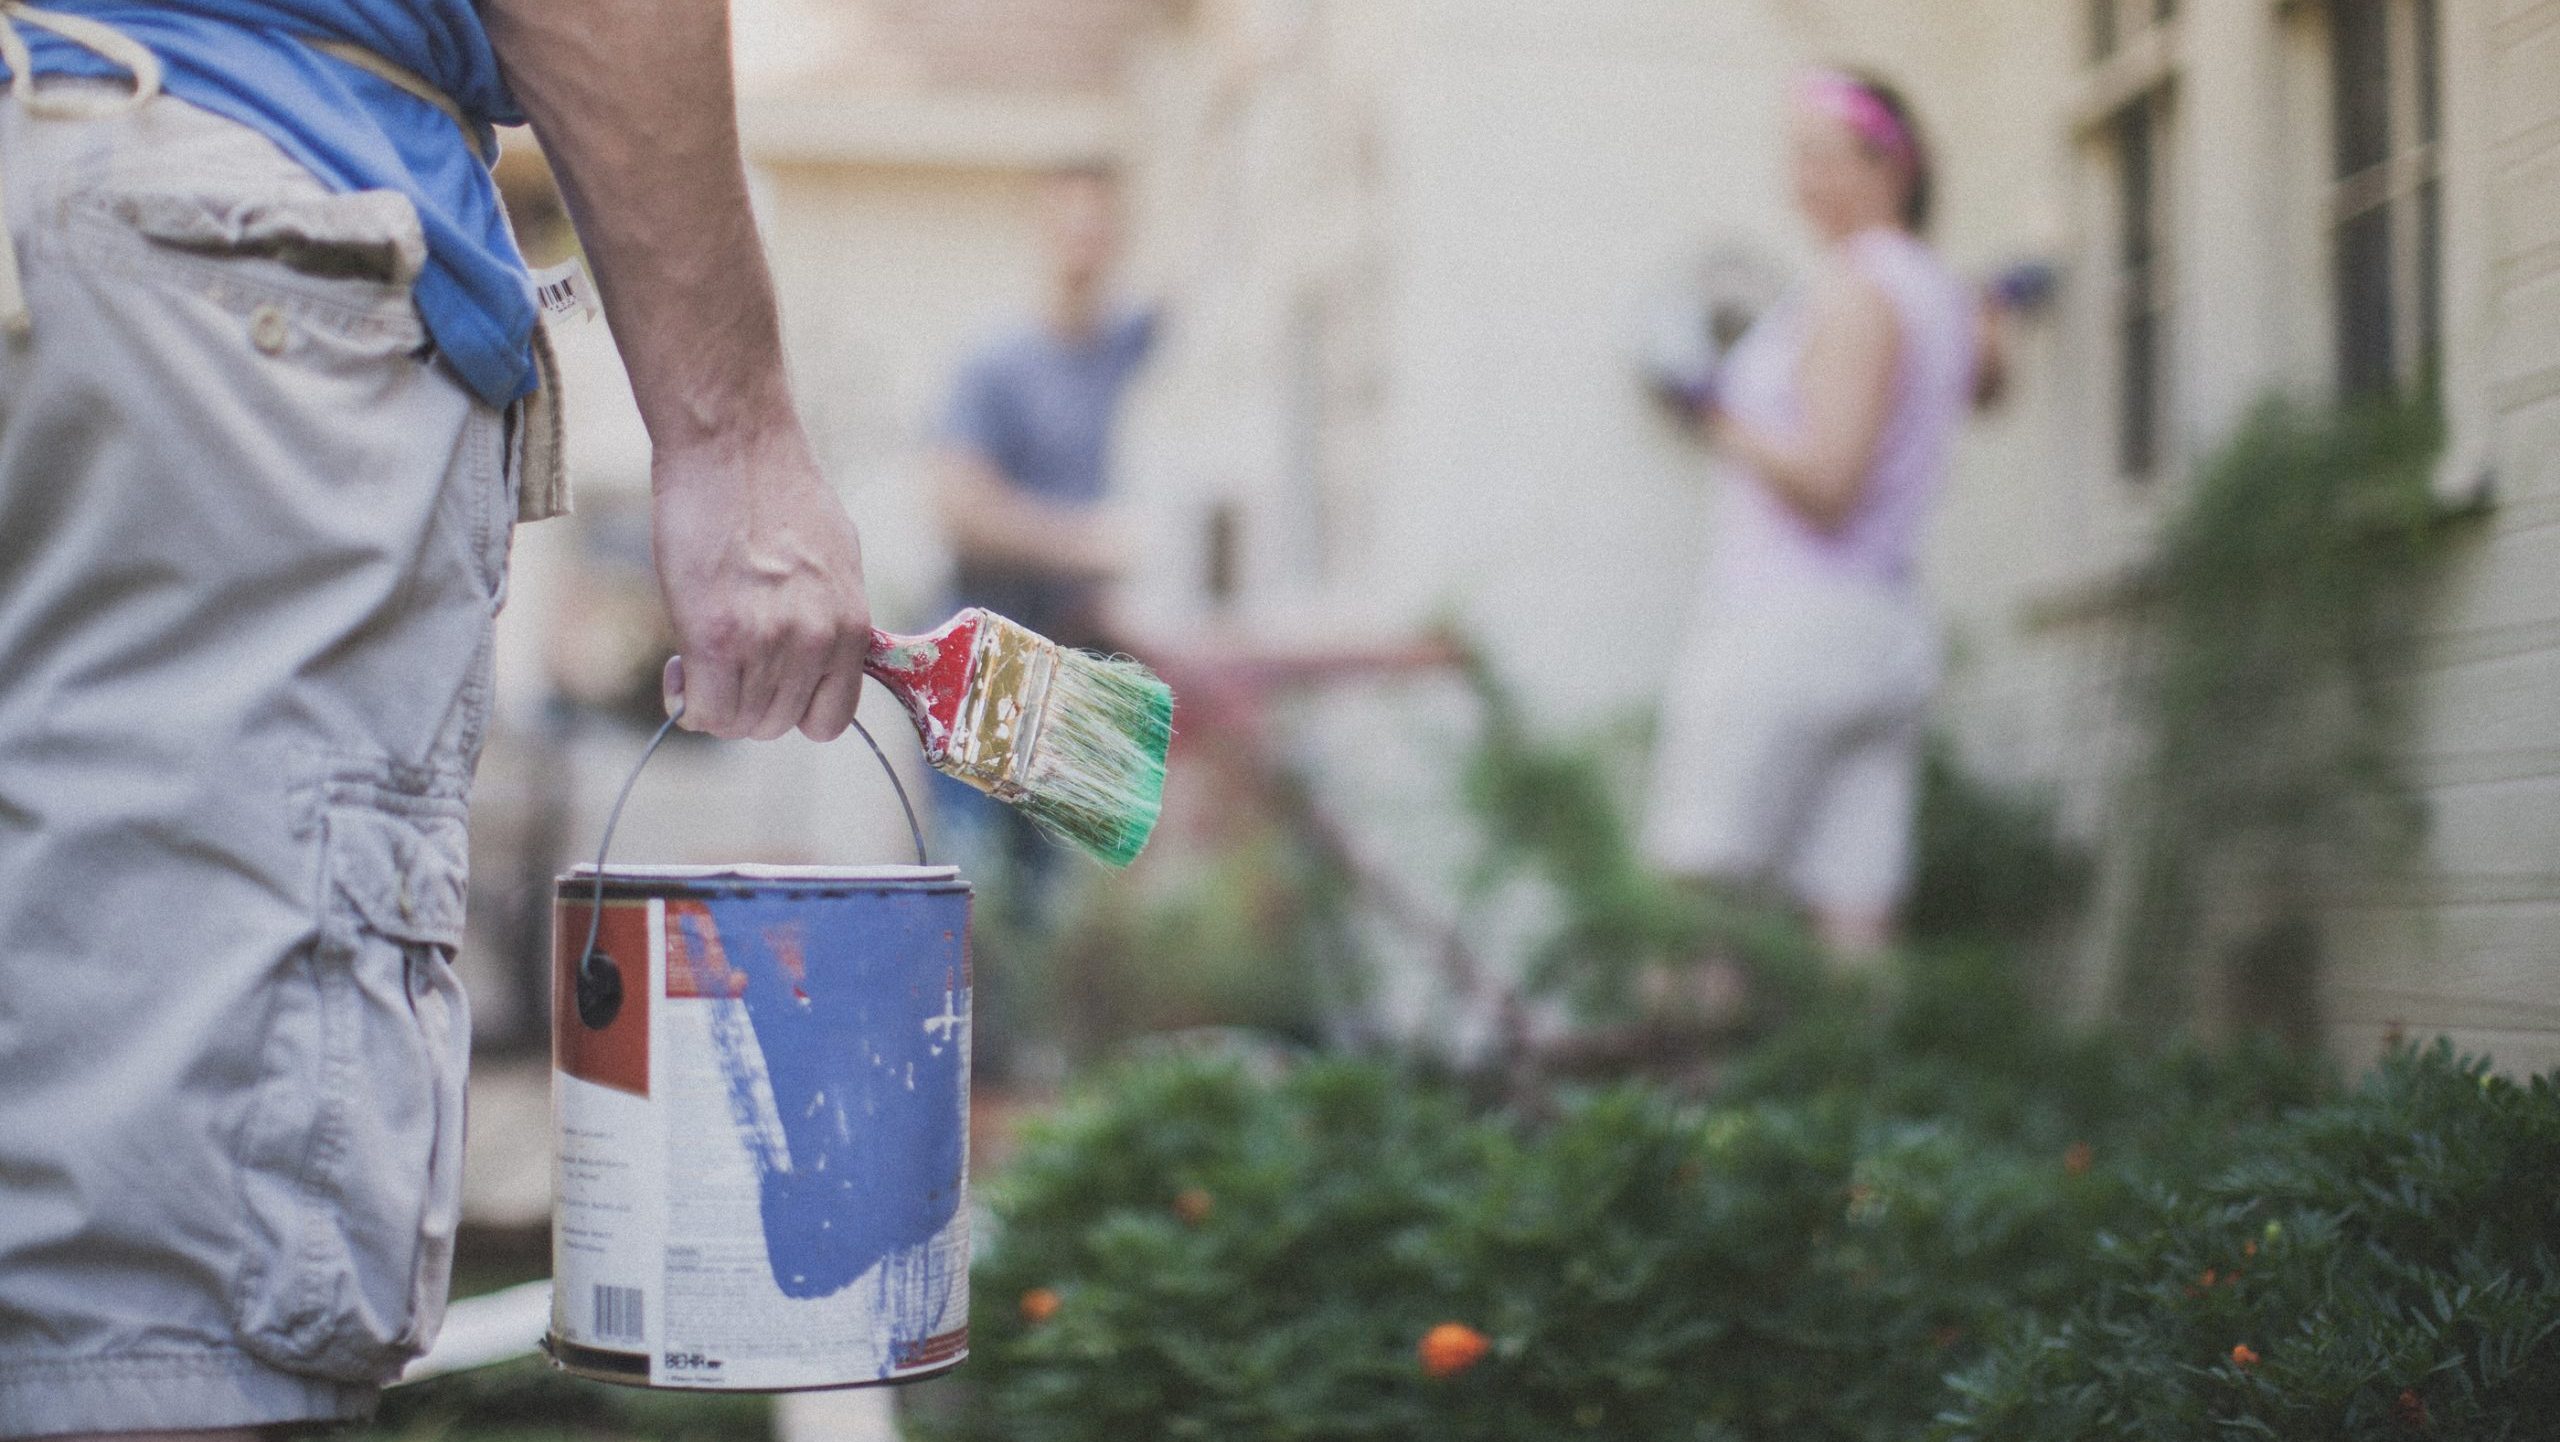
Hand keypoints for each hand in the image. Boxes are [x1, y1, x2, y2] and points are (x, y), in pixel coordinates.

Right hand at [650, 430, 871, 741]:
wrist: (733, 446)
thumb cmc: (776, 491)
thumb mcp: (834, 562)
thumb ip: (828, 619)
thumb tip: (811, 655)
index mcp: (852, 627)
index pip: (830, 719)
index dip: (791, 710)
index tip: (766, 685)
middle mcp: (818, 642)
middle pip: (777, 724)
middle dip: (745, 704)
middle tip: (720, 664)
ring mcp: (770, 643)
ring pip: (739, 722)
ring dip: (713, 700)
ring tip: (698, 655)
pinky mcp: (717, 637)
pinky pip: (704, 710)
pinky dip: (687, 700)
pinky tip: (680, 665)